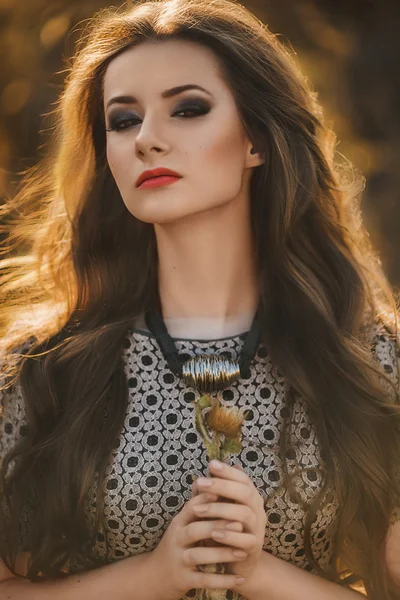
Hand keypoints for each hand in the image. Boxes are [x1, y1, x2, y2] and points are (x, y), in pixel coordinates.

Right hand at [149, 489, 248, 599]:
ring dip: (221, 553)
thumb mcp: (185, 522)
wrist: (156, 576)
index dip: (209, 500)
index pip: (193, 507)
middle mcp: (177, 538)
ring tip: (243, 552)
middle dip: (217, 526)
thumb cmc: (178, 542)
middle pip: (195, 529)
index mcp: (179, 522)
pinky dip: (222, 581)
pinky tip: (240, 580)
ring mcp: (179, 560)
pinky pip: (204, 580)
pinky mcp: (183, 579)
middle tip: (240, 524)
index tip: (229, 495)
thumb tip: (216, 476)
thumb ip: (200, 503)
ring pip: (199, 555)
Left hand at [192, 461, 266, 584]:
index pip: (243, 478)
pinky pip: (245, 540)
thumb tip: (198, 481)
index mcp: (250, 497)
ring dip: (220, 510)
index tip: (210, 464)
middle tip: (200, 483)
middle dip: (221, 486)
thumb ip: (208, 497)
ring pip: (244, 514)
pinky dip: (229, 535)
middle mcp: (257, 510)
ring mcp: (258, 528)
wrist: (236, 562)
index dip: (228, 471)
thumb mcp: (214, 510)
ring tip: (199, 510)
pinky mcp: (254, 548)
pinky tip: (213, 533)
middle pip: (245, 492)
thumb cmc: (223, 529)